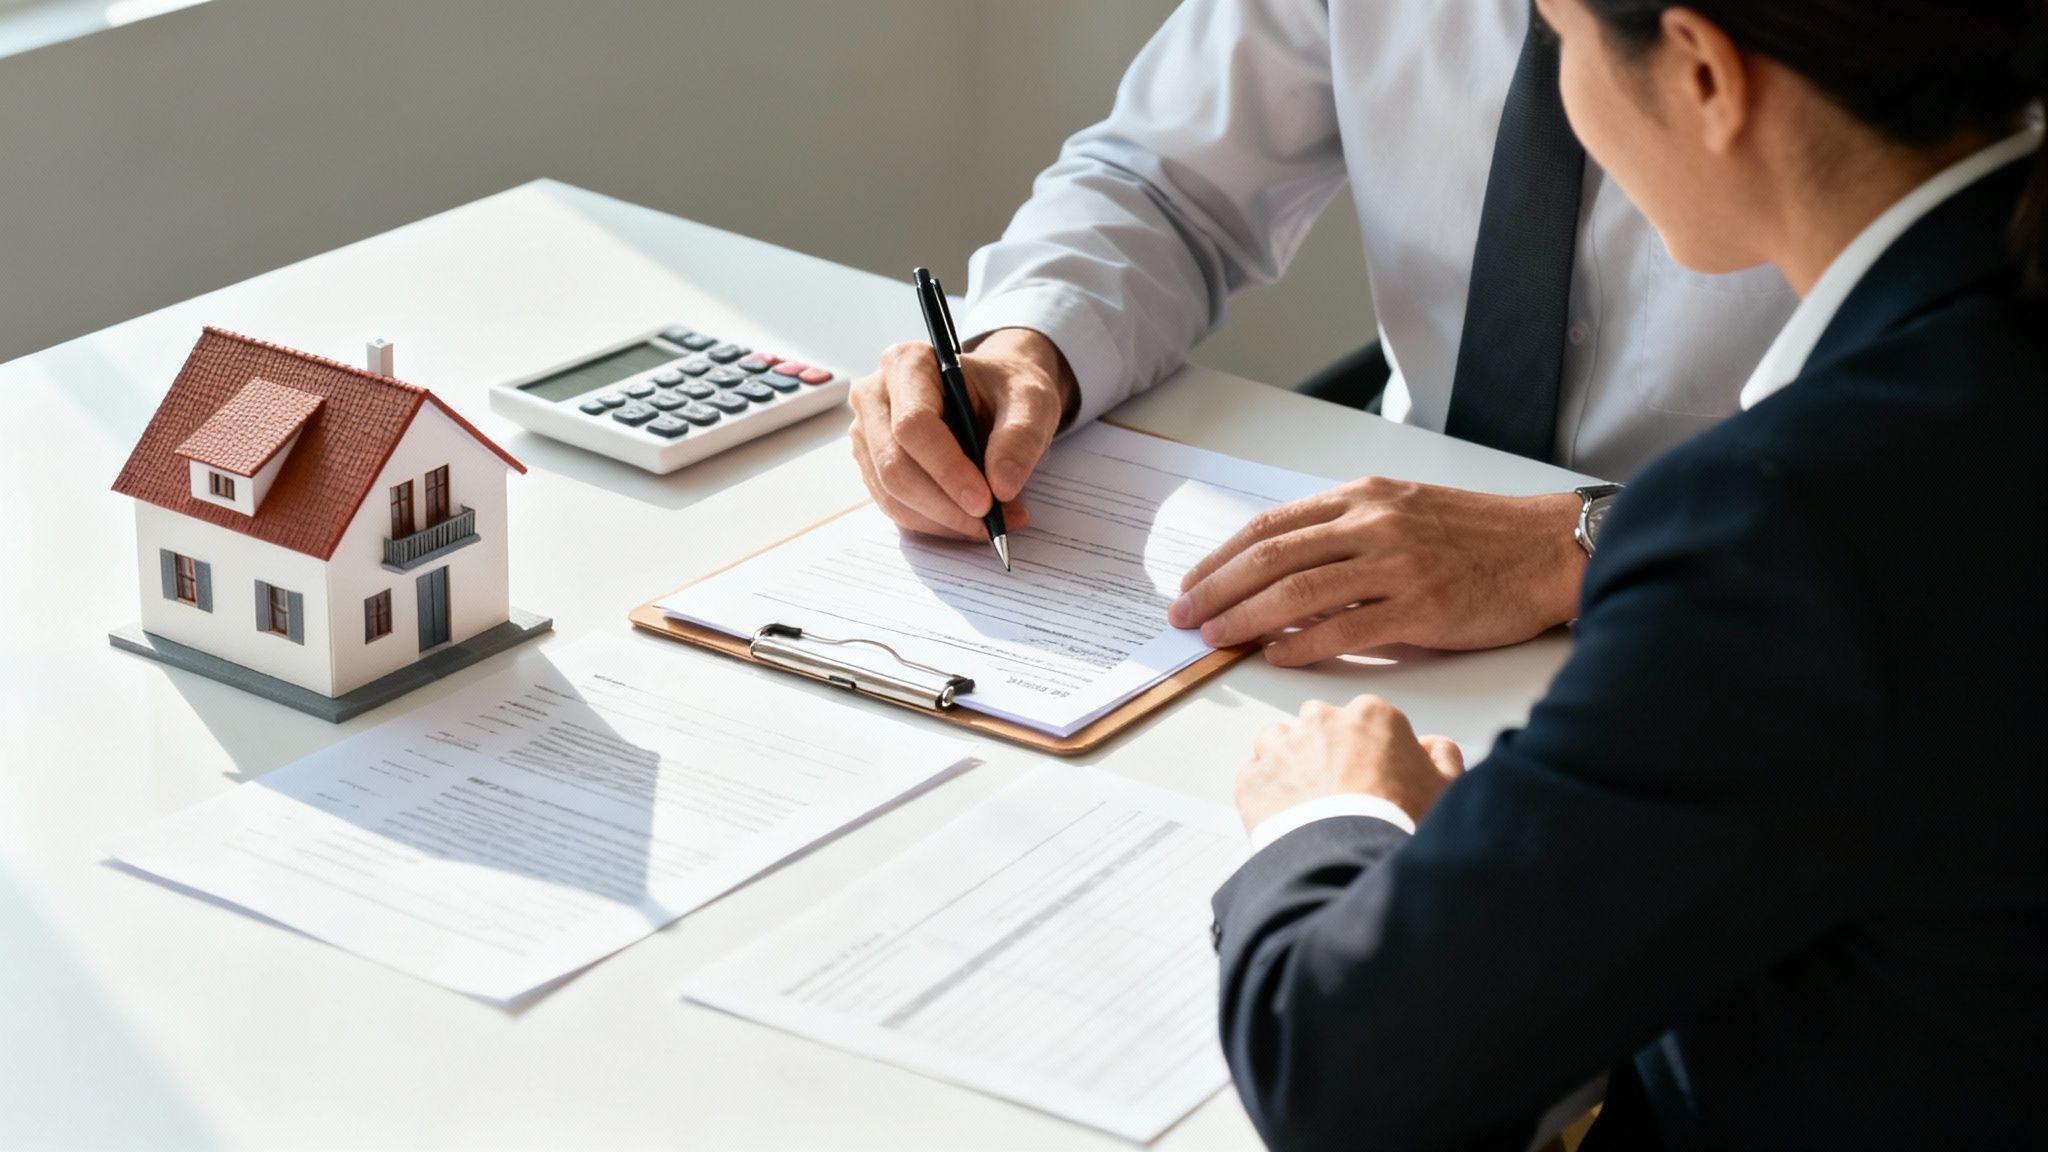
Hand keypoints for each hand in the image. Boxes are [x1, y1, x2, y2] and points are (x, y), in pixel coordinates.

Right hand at [848, 327, 1078, 538]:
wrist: (996, 393)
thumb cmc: (1007, 389)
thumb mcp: (1031, 401)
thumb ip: (1021, 436)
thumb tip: (1002, 486)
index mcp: (908, 363)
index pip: (913, 425)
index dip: (947, 469)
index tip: (986, 501)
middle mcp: (875, 395)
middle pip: (894, 466)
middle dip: (945, 505)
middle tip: (991, 522)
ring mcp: (868, 433)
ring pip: (892, 495)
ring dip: (942, 521)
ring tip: (991, 522)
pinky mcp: (873, 465)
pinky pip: (896, 507)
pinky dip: (935, 523)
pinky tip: (970, 521)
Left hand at [1168, 477, 1585, 664]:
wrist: (1546, 548)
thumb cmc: (1476, 535)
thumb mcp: (1402, 512)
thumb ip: (1344, 535)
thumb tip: (1282, 573)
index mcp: (1361, 497)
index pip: (1270, 526)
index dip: (1221, 558)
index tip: (1190, 583)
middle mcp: (1372, 524)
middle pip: (1271, 557)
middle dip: (1216, 589)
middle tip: (1183, 617)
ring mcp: (1397, 565)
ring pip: (1298, 593)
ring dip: (1246, 618)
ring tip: (1215, 638)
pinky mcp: (1421, 607)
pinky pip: (1346, 629)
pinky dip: (1302, 645)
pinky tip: (1274, 657)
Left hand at [1234, 695, 1464, 830]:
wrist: (1353, 864)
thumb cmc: (1402, 826)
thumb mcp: (1446, 791)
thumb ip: (1443, 757)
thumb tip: (1433, 746)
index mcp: (1371, 716)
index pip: (1367, 720)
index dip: (1371, 749)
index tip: (1374, 776)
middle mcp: (1321, 721)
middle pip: (1319, 725)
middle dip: (1327, 750)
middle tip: (1341, 792)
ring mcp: (1282, 748)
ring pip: (1278, 742)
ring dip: (1289, 762)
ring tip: (1306, 802)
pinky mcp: (1252, 780)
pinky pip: (1253, 775)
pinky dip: (1265, 791)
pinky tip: (1284, 816)